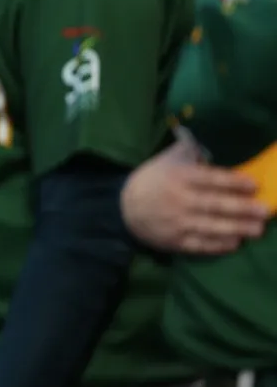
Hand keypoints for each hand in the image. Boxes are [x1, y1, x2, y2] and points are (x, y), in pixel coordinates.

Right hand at [121, 139, 267, 253]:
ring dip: (236, 228)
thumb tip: (208, 141)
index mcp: (177, 177)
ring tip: (257, 229)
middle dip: (241, 207)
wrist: (122, 208)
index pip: (209, 179)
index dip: (232, 182)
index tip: (254, 185)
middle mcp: (178, 200)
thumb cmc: (151, 180)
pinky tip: (234, 243)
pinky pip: (199, 244)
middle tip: (264, 210)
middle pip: (214, 204)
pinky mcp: (174, 241)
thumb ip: (187, 151)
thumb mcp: (165, 160)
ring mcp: (176, 222)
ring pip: (211, 226)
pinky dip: (217, 245)